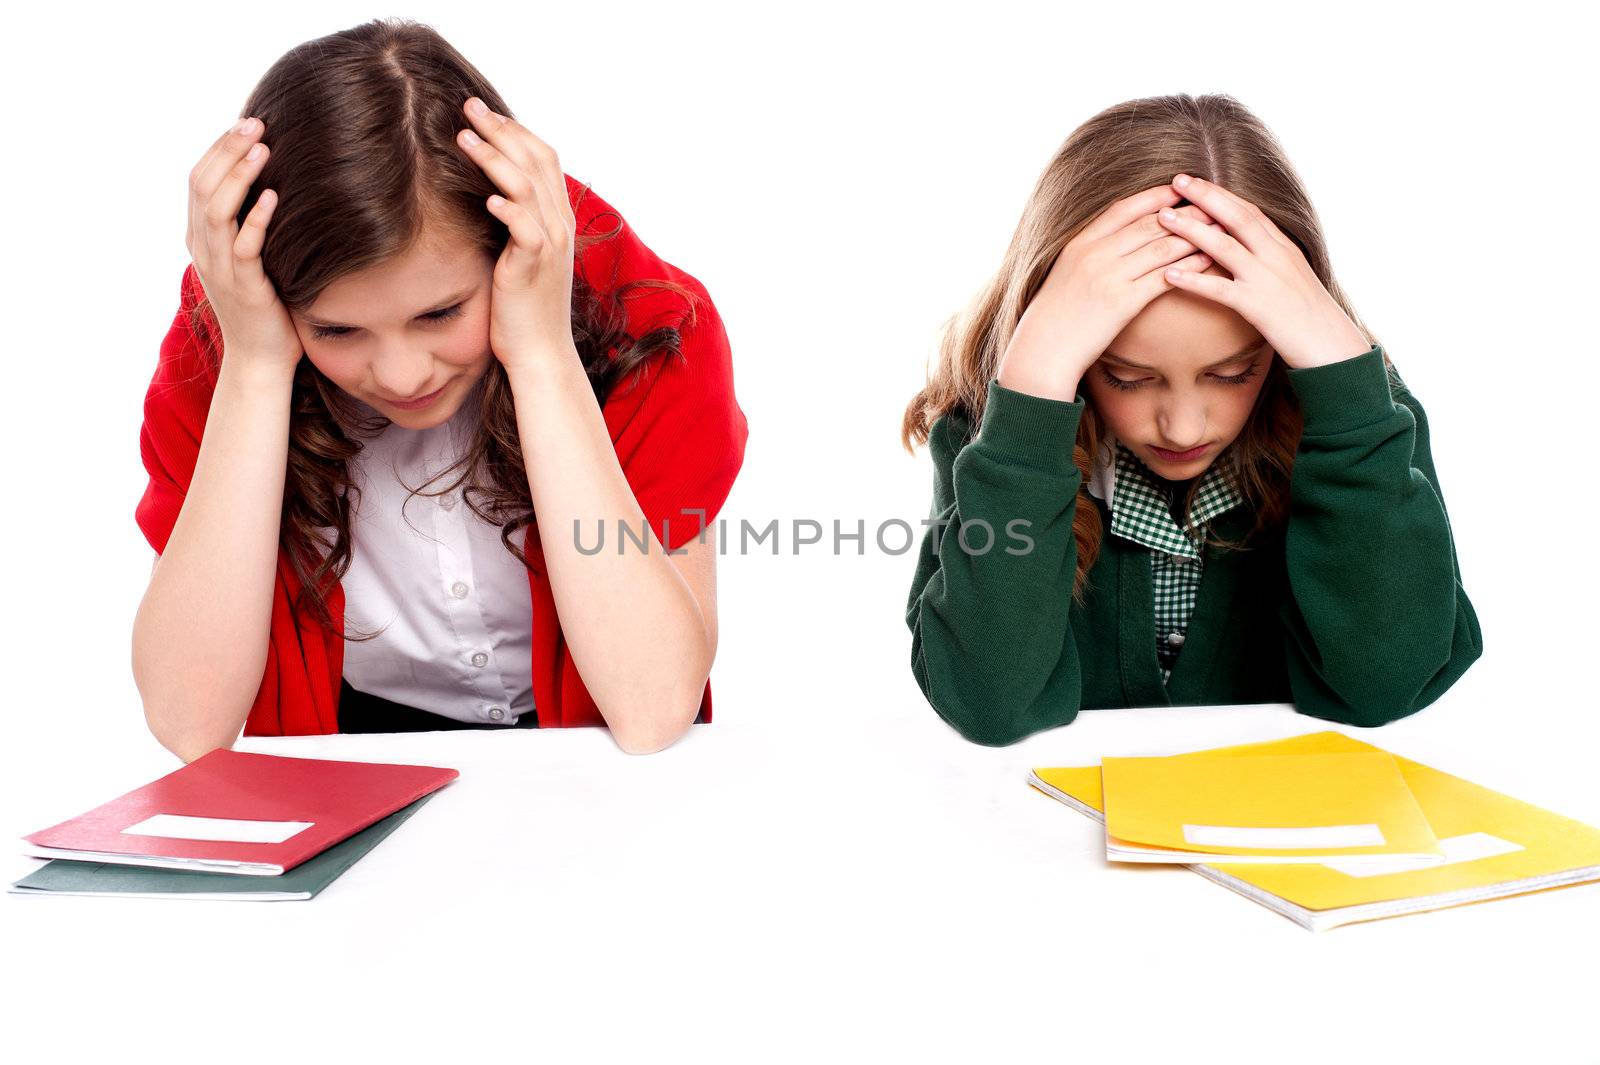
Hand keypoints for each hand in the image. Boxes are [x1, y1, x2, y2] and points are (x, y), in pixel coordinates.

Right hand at [185, 116, 301, 372]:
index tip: (246, 122)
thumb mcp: (248, 256)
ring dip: (240, 177)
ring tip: (263, 150)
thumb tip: (272, 181)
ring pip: (218, 212)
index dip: (219, 148)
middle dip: (227, 151)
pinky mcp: (245, 287)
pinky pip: (245, 248)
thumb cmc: (264, 304)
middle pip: (203, 187)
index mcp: (201, 237)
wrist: (261, 358)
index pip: (199, 180)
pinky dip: (256, 220)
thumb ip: (247, 222)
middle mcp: (204, 248)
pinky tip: (274, 197)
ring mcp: (221, 268)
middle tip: (255, 124)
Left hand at [456, 97, 578, 372]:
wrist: (540, 353)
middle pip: (536, 160)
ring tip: (462, 137)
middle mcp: (559, 225)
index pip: (544, 158)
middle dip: (502, 129)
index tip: (485, 113)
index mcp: (558, 219)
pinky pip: (525, 228)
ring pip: (527, 186)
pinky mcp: (533, 266)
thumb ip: (514, 225)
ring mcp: (550, 245)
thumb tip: (486, 198)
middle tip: (468, 107)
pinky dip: (507, 208)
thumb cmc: (524, 310)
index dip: (516, 130)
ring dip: (494, 158)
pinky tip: (484, 195)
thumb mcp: (522, 258)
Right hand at [997, 184, 1218, 400]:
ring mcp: (1108, 277)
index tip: (1178, 188)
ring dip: (1194, 235)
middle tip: (1212, 203)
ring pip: (1160, 247)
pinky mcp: (1122, 303)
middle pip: (1148, 224)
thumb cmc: (1056, 315)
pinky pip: (1162, 278)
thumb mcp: (1066, 273)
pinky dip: (1188, 266)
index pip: (1123, 209)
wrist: (1043, 349)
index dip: (1154, 196)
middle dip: (1184, 211)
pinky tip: (1207, 260)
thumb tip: (1116, 240)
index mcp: (1080, 243)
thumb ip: (1090, 252)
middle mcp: (1095, 255)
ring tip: (1219, 228)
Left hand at [1156, 174, 1371, 368]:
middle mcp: (1276, 256)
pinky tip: (1167, 275)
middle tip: (1177, 180)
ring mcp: (1268, 279)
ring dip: (1191, 230)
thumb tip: (1247, 249)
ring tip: (1163, 218)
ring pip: (1225, 246)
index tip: (1196, 181)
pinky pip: (1221, 290)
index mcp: (1283, 247)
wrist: (1333, 346)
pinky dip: (1193, 280)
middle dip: (1206, 196)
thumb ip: (1270, 260)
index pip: (1249, 211)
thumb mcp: (1292, 279)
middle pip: (1237, 217)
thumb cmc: (1309, 318)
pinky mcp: (1259, 306)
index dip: (1221, 194)